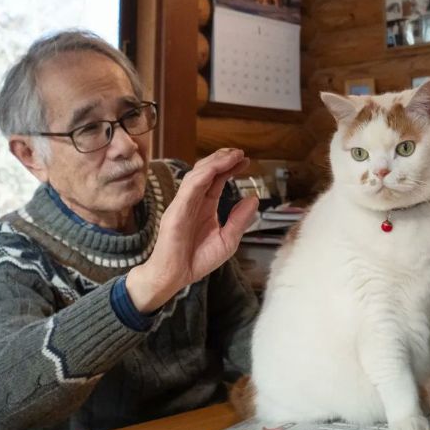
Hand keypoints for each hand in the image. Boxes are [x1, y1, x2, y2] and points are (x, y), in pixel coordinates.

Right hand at [126, 149, 258, 312]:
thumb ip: (240, 219)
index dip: (230, 167)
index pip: (217, 180)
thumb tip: (253, 199)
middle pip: (207, 171)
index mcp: (205, 206)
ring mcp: (183, 204)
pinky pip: (189, 188)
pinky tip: (216, 168)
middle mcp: (194, 201)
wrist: (175, 277)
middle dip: (222, 159)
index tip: (245, 161)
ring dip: (215, 162)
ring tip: (232, 155)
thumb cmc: (197, 259)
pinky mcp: (176, 211)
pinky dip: (202, 176)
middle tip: (239, 152)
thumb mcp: (228, 239)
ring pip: (197, 175)